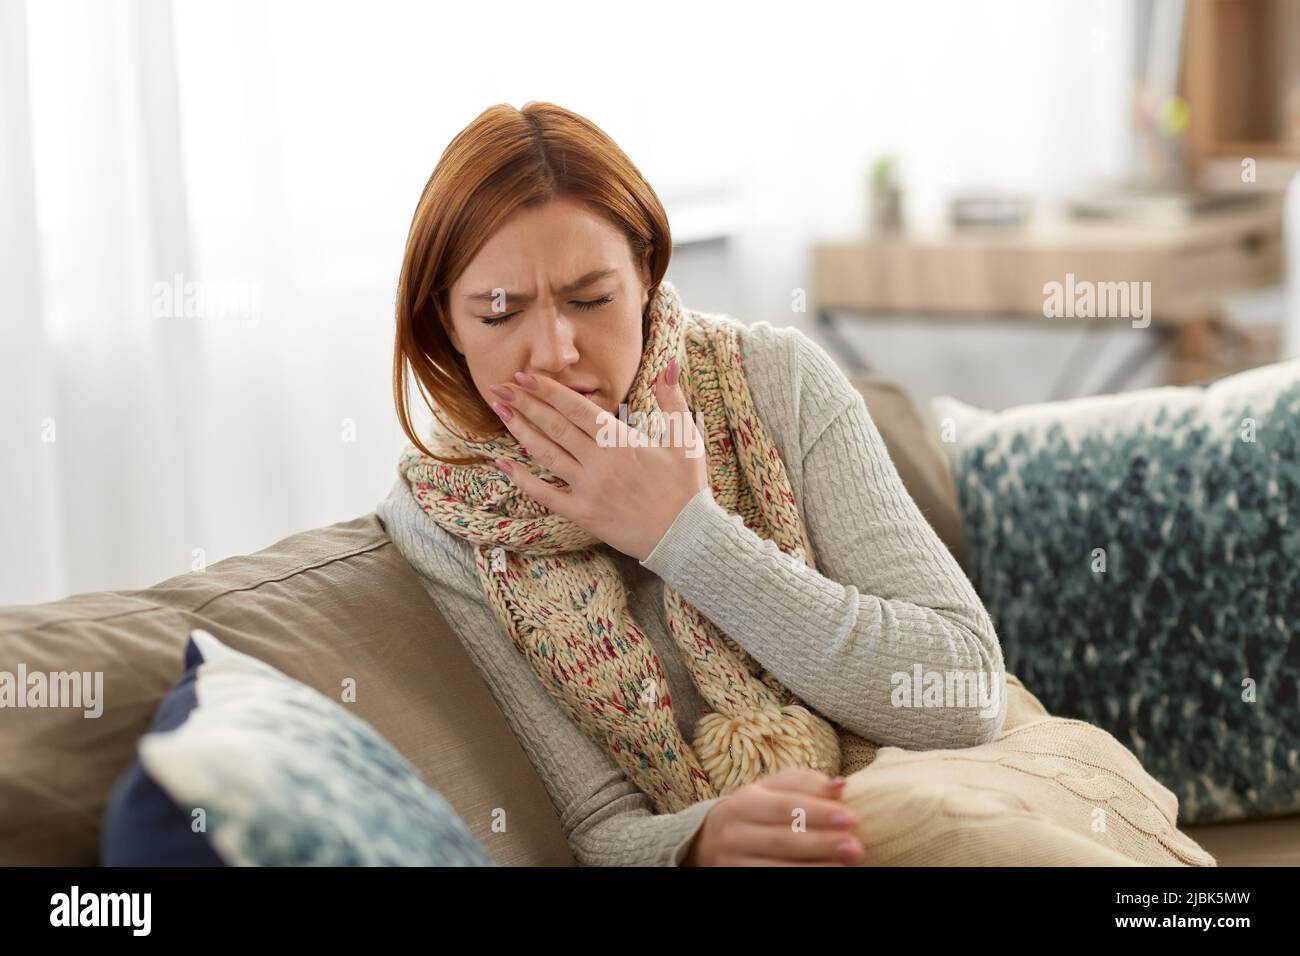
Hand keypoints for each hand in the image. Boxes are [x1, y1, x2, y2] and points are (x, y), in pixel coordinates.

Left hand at [487, 359, 709, 560]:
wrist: (686, 536)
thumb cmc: (686, 487)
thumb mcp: (687, 438)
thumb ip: (673, 400)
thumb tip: (671, 365)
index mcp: (620, 440)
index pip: (576, 408)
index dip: (548, 391)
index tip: (524, 376)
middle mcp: (598, 462)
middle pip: (554, 426)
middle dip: (525, 403)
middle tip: (499, 386)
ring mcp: (587, 488)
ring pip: (546, 454)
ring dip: (520, 431)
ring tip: (500, 411)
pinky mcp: (582, 513)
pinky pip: (546, 495)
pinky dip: (523, 480)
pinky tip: (503, 464)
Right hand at [682, 768, 864, 865]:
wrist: (709, 841)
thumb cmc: (754, 811)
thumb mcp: (770, 789)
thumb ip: (804, 783)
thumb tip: (840, 785)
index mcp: (744, 802)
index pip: (784, 807)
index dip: (818, 813)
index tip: (851, 818)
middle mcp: (735, 833)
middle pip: (782, 839)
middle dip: (821, 843)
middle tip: (855, 846)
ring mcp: (734, 863)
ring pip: (777, 868)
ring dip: (815, 868)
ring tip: (845, 865)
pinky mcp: (737, 880)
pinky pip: (771, 882)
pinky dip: (800, 880)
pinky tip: (825, 877)